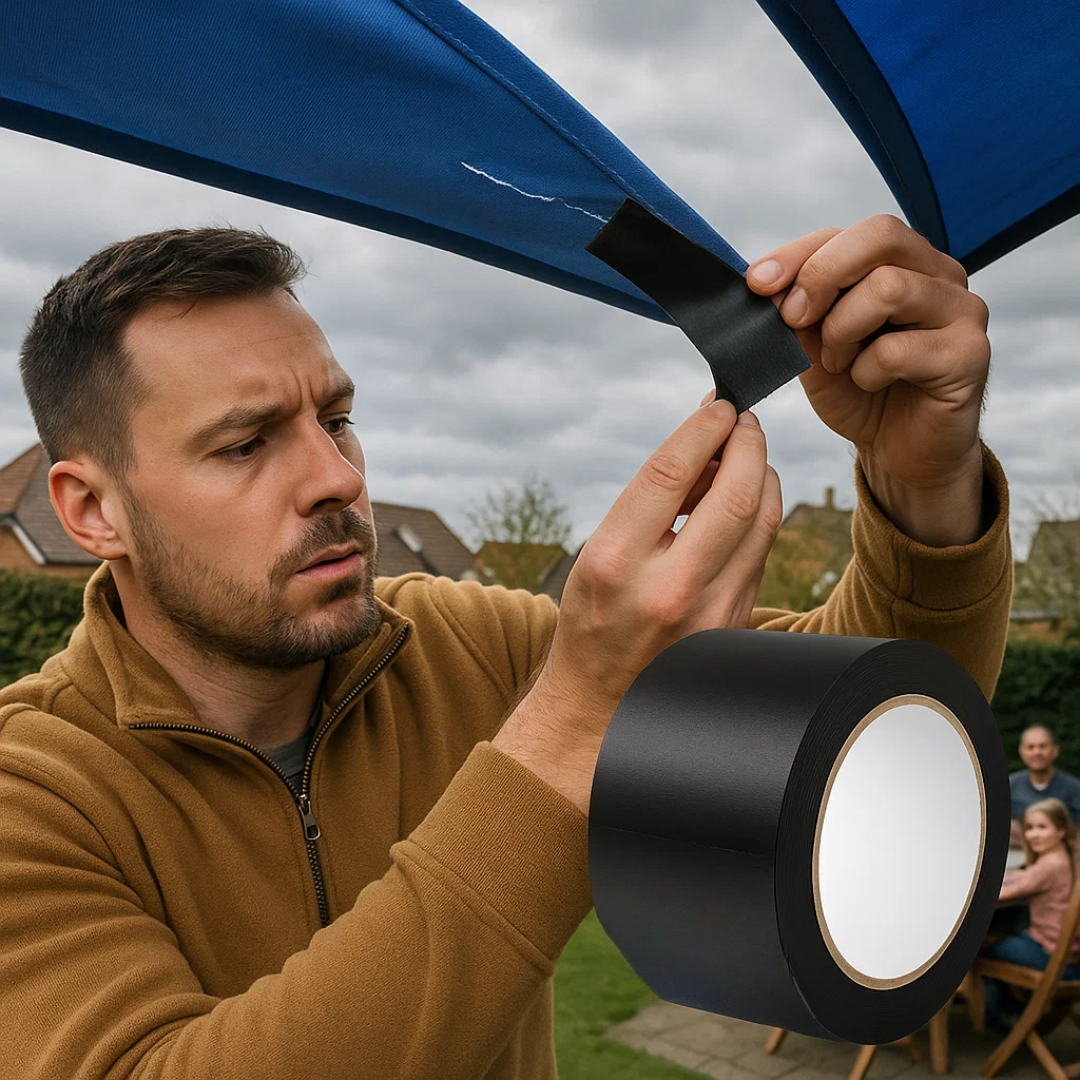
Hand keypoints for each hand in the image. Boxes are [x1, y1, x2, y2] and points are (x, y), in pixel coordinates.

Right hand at [493, 398, 782, 814]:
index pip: (670, 474)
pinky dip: (759, 514)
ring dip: (762, 474)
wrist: (604, 702)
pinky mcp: (737, 624)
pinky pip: (762, 552)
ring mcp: (710, 611)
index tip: (715, 405)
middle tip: (743, 421)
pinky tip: (743, 500)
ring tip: (746, 454)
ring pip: (763, 521)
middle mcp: (667, 588)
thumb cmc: (593, 618)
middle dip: (748, 443)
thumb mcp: (598, 554)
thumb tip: (702, 447)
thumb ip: (649, 504)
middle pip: (735, 493)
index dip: (701, 428)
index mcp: (616, 562)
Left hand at [746, 215, 990, 545]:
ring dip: (842, 331)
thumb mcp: (814, 346)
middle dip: (821, 276)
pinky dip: (865, 371)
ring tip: (837, 363)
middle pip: (880, 236)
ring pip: (889, 287)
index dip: (797, 253)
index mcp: (901, 261)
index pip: (849, 232)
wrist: (901, 451)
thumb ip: (798, 311)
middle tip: (796, 320)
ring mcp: (962, 309)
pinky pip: (898, 349)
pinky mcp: (970, 353)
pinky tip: (868, 384)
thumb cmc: (860, 392)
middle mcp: (939, 273)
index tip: (755, 283)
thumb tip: (765, 283)